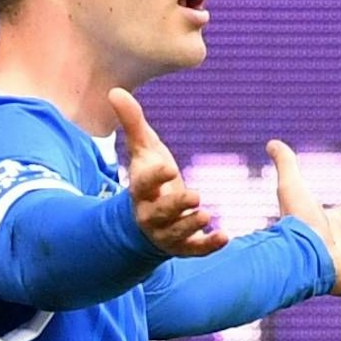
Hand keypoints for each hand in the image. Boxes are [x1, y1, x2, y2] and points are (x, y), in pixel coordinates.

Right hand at [110, 87, 228, 257]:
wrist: (145, 221)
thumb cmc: (149, 179)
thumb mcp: (144, 150)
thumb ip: (133, 123)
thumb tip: (115, 90)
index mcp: (140, 189)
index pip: (143, 183)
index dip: (155, 176)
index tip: (168, 166)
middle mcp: (150, 213)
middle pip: (160, 212)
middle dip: (176, 205)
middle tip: (194, 195)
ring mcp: (165, 233)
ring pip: (176, 233)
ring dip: (191, 225)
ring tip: (208, 214)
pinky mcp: (182, 247)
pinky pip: (194, 250)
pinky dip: (208, 246)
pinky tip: (225, 236)